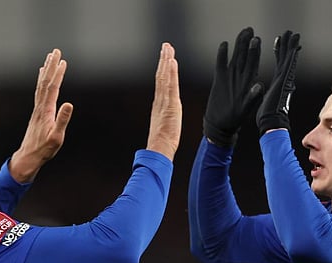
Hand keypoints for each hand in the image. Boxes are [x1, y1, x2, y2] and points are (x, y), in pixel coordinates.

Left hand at [8, 49, 74, 182]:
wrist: (28, 157)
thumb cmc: (44, 149)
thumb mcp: (56, 137)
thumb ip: (62, 120)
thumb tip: (69, 104)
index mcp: (46, 111)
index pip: (53, 88)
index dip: (58, 74)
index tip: (63, 61)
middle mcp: (40, 107)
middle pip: (45, 82)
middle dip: (51, 66)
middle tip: (56, 51)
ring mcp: (37, 109)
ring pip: (41, 85)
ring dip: (46, 71)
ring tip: (50, 58)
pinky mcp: (37, 112)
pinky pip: (39, 92)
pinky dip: (41, 81)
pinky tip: (42, 76)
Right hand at [146, 42, 181, 159]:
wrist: (160, 148)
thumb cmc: (163, 142)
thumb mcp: (165, 127)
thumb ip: (165, 119)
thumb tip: (165, 119)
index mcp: (159, 104)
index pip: (161, 83)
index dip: (163, 69)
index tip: (165, 57)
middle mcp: (160, 100)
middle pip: (161, 76)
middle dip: (163, 60)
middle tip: (165, 45)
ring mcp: (164, 101)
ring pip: (164, 77)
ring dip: (166, 61)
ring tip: (168, 48)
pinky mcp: (170, 104)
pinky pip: (170, 84)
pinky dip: (170, 72)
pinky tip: (171, 61)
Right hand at [204, 27, 263, 146]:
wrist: (220, 126)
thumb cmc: (234, 119)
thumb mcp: (245, 109)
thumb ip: (252, 97)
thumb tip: (259, 86)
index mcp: (247, 83)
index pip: (252, 63)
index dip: (254, 52)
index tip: (256, 39)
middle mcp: (239, 78)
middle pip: (244, 57)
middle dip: (247, 43)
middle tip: (250, 30)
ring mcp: (229, 78)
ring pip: (234, 58)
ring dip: (238, 45)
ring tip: (242, 32)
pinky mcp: (219, 80)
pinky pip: (220, 64)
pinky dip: (222, 55)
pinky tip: (224, 44)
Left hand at [256, 30, 300, 133]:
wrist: (271, 122)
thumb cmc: (267, 117)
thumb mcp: (265, 101)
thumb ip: (268, 94)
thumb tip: (269, 93)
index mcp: (278, 84)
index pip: (280, 65)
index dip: (281, 54)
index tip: (281, 44)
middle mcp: (284, 80)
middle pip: (286, 59)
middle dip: (287, 46)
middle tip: (289, 34)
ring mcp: (285, 80)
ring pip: (289, 59)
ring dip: (291, 46)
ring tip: (292, 34)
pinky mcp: (285, 80)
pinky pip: (289, 64)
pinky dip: (292, 53)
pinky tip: (294, 44)